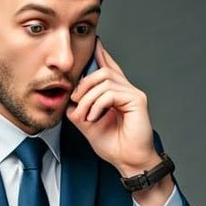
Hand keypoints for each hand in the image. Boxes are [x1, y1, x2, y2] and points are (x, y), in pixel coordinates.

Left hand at [65, 42, 160, 178]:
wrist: (129, 162)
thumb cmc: (115, 146)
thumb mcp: (89, 125)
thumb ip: (79, 110)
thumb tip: (68, 101)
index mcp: (118, 94)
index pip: (109, 68)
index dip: (101, 54)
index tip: (94, 43)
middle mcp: (127, 90)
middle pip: (102, 71)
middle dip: (84, 84)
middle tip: (75, 100)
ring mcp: (133, 94)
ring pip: (104, 81)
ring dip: (88, 98)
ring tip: (84, 114)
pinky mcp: (137, 100)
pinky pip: (111, 93)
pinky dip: (97, 104)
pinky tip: (94, 117)